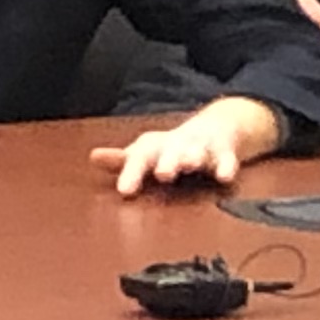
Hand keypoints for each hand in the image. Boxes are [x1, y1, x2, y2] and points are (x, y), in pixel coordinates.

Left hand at [90, 96, 286, 194]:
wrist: (217, 127)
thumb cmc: (172, 149)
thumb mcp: (146, 153)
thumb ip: (122, 161)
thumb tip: (92, 158)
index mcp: (155, 148)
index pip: (140, 157)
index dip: (132, 173)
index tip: (124, 191)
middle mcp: (176, 145)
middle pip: (170, 152)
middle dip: (167, 161)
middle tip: (163, 174)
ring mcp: (201, 147)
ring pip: (197, 151)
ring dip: (193, 157)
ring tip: (190, 164)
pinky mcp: (225, 152)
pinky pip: (226, 159)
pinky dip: (226, 166)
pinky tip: (224, 176)